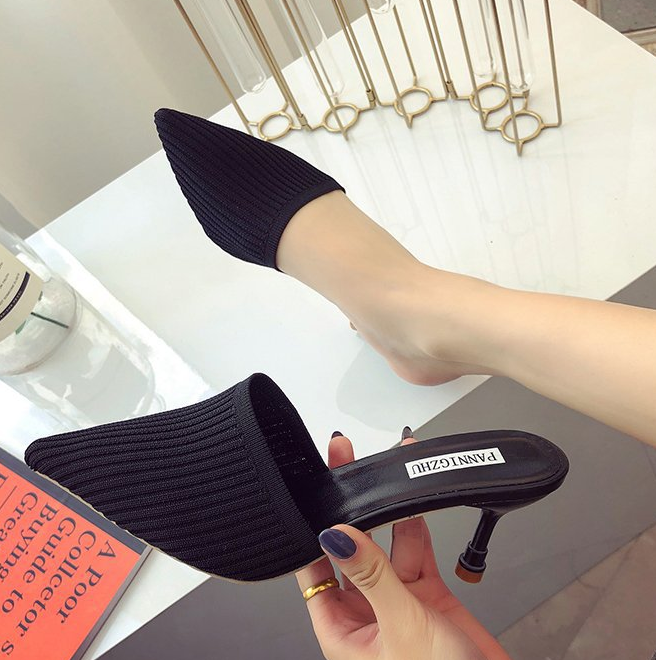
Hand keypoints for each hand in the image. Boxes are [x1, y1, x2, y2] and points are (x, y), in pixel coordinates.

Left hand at [296, 432, 511, 659]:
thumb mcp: (401, 629)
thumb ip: (372, 578)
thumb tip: (338, 536)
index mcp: (340, 629)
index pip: (313, 570)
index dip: (312, 530)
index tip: (313, 493)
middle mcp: (364, 612)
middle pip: (349, 550)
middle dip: (350, 511)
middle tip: (347, 469)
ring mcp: (396, 600)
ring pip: (385, 545)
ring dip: (388, 515)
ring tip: (389, 482)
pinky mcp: (427, 595)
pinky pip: (416, 551)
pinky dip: (416, 527)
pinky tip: (413, 506)